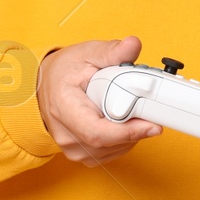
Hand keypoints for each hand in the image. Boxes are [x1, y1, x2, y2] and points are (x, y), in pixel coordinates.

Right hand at [37, 36, 160, 166]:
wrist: (46, 86)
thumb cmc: (64, 71)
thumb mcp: (86, 53)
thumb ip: (112, 51)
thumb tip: (133, 45)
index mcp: (64, 108)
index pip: (97, 132)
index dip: (128, 132)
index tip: (153, 125)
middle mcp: (67, 135)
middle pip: (111, 142)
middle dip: (137, 126)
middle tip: (149, 107)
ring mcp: (74, 149)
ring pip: (115, 149)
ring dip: (132, 133)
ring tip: (132, 108)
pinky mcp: (83, 154)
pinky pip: (112, 152)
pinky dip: (124, 139)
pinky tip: (124, 120)